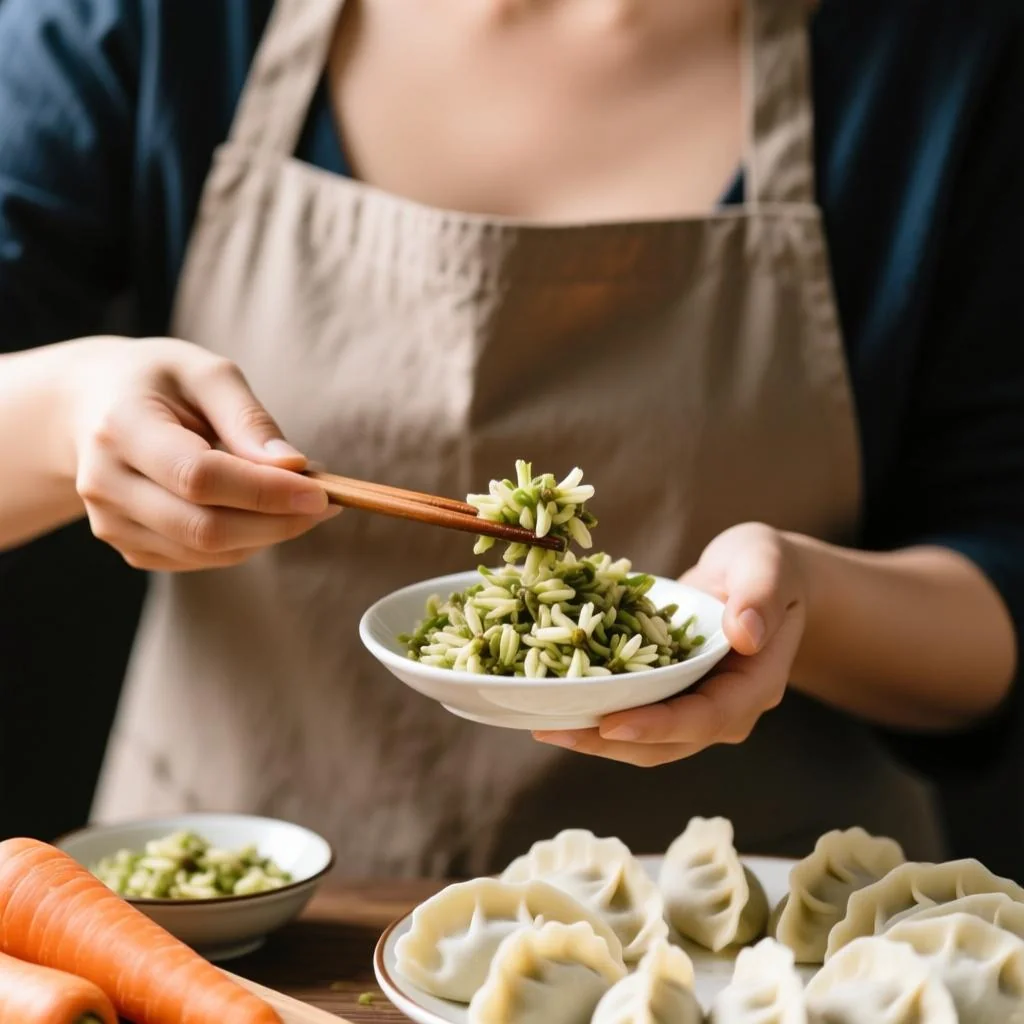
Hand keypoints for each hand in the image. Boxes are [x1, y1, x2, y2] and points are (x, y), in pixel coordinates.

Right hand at [68, 337, 337, 570]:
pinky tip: (258, 510)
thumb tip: (293, 467)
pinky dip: (244, 541)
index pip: (199, 476)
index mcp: (121, 427)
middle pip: (204, 527)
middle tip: (326, 501)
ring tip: (294, 497)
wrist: (91, 406)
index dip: (265, 491)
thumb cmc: (159, 382)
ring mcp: (111, 522)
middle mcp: (106, 482)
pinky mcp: (128, 546)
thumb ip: (249, 418)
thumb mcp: (205, 373)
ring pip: (207, 551)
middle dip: (278, 522)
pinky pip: (200, 559)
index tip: (321, 491)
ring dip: (267, 533)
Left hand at [534, 523, 807, 765]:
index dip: (659, 725)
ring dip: (595, 736)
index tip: (611, 724)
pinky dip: (598, 711)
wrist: (759, 575)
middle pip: (668, 742)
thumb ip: (761, 595)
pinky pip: (635, 712)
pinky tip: (556, 701)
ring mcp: (696, 705)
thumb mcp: (767, 564)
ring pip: (646, 738)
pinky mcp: (671, 694)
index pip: (707, 718)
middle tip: (553, 729)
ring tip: (544, 724)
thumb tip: (744, 634)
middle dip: (610, 742)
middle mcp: (726, 707)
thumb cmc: (766, 566)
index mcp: (755, 685)